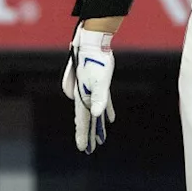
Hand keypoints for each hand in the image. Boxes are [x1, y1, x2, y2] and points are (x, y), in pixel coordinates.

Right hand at [61, 25, 115, 153]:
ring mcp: (89, 89)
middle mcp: (83, 94)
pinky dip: (105, 110)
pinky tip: (109, 120)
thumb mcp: (100, 81)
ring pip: (93, 112)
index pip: (82, 120)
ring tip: (100, 139)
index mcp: (82, 96)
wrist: (92, 41)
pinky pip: (101, 102)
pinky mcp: (96, 84)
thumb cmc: (96, 61)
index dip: (83, 135)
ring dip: (97, 125)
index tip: (82, 148)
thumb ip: (100, 99)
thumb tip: (97, 114)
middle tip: (89, 149)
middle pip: (86, 118)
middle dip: (88, 133)